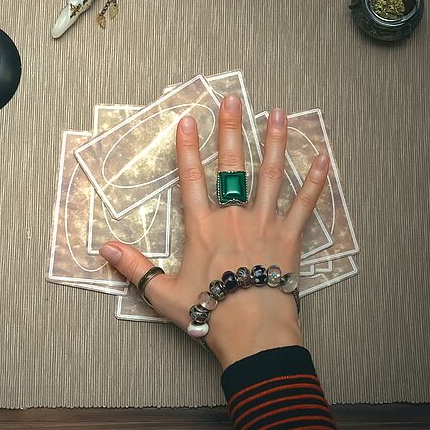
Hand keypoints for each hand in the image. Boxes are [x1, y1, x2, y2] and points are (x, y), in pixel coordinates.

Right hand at [99, 94, 329, 368]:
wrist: (252, 330)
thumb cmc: (209, 314)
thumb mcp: (163, 293)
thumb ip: (135, 268)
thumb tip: (105, 248)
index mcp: (202, 228)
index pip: (191, 179)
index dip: (187, 148)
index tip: (187, 120)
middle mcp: (233, 217)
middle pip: (231, 166)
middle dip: (230, 130)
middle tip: (232, 99)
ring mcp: (265, 224)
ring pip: (271, 175)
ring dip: (274, 143)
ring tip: (278, 113)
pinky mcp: (290, 237)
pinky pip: (305, 205)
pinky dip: (315, 182)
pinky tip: (323, 159)